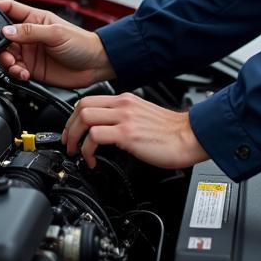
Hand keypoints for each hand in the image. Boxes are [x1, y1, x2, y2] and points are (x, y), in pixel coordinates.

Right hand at [0, 0, 114, 88]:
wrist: (95, 65)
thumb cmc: (82, 43)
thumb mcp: (56, 33)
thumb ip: (30, 32)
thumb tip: (6, 31)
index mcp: (35, 18)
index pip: (9, 9)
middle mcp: (29, 35)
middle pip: (2, 36)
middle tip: (2, 52)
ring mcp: (30, 52)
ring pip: (6, 55)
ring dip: (6, 62)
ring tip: (16, 66)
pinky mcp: (32, 69)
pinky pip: (15, 70)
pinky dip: (15, 73)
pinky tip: (23, 74)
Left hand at [62, 92, 208, 169]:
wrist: (190, 136)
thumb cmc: (172, 132)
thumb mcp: (143, 116)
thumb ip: (125, 118)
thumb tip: (110, 131)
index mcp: (126, 100)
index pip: (89, 100)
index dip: (74, 117)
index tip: (73, 132)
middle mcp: (123, 105)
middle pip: (82, 106)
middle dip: (70, 127)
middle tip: (70, 143)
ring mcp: (125, 118)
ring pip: (85, 118)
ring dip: (75, 138)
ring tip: (77, 153)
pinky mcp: (127, 134)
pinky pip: (95, 136)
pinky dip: (87, 150)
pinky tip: (92, 161)